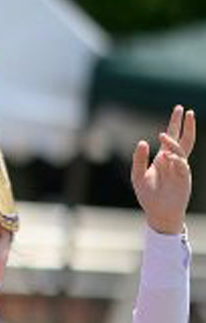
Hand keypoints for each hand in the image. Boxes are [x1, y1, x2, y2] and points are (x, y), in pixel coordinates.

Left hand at [132, 105, 194, 234]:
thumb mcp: (138, 175)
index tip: (179, 109)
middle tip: (185, 110)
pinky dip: (176, 159)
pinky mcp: (183, 179)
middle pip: (182, 139)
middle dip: (184, 125)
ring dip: (173, 142)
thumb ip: (139, 159)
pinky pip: (182, 166)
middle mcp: (173, 161)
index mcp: (163, 158)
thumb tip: (143, 142)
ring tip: (161, 135)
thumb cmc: (148, 195)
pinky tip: (167, 156)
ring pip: (181, 150)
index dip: (175, 124)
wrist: (157, 213)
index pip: (171, 137)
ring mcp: (180, 169)